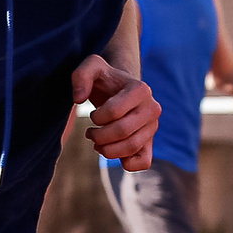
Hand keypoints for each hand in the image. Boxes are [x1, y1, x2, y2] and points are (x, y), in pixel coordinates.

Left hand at [73, 54, 157, 168]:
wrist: (118, 90)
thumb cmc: (104, 80)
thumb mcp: (91, 68)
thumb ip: (81, 76)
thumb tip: (79, 99)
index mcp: (141, 89)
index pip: (114, 112)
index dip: (97, 117)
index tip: (93, 115)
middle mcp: (152, 108)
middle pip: (123, 131)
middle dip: (99, 136)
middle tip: (90, 133)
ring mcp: (153, 126)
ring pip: (131, 147)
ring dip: (107, 150)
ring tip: (96, 143)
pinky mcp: (150, 142)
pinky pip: (144, 162)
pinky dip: (126, 164)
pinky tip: (112, 152)